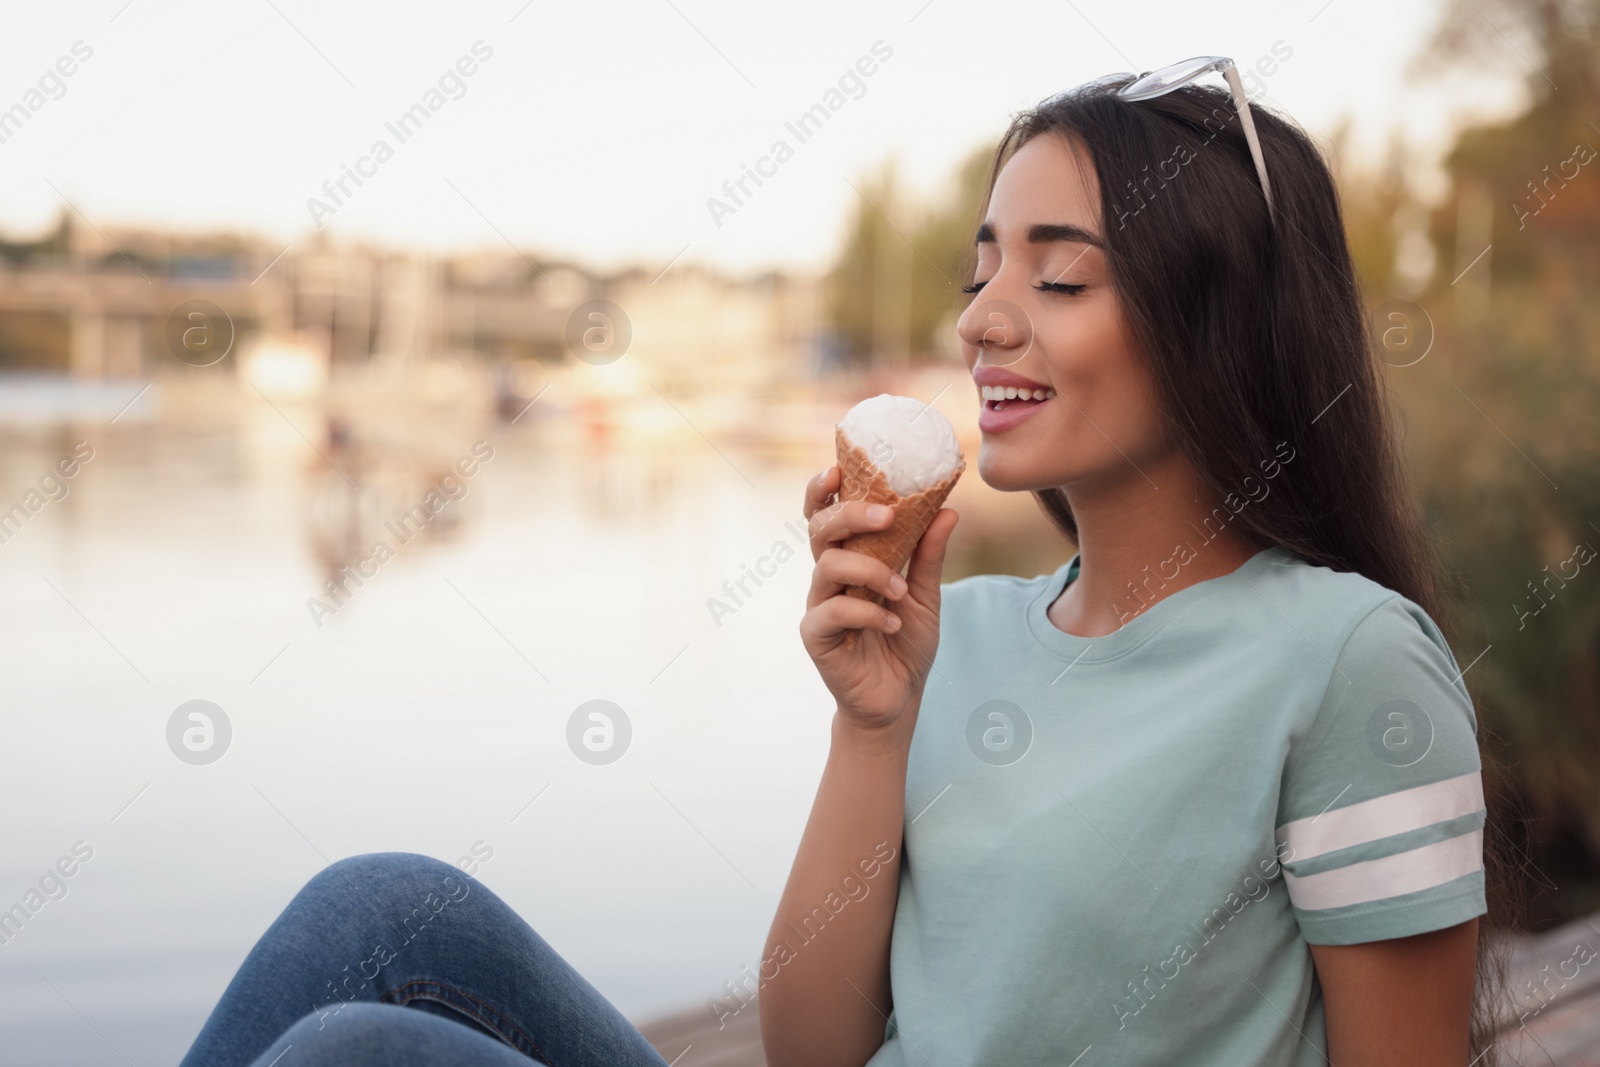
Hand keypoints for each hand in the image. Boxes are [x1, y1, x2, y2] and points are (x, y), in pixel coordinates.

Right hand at [798, 465, 959, 735]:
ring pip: (826, 567)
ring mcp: (819, 605)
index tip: (839, 469)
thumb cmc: (906, 643)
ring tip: (900, 589)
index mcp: (850, 558)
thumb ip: (930, 555)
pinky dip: (866, 612)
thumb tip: (949, 510)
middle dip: (849, 514)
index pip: (826, 514)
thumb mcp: (927, 595)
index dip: (823, 490)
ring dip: (868, 570)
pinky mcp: (816, 636)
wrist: (898, 698)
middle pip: (819, 530)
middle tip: (886, 515)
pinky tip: (892, 623)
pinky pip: (832, 612)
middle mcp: (829, 576)